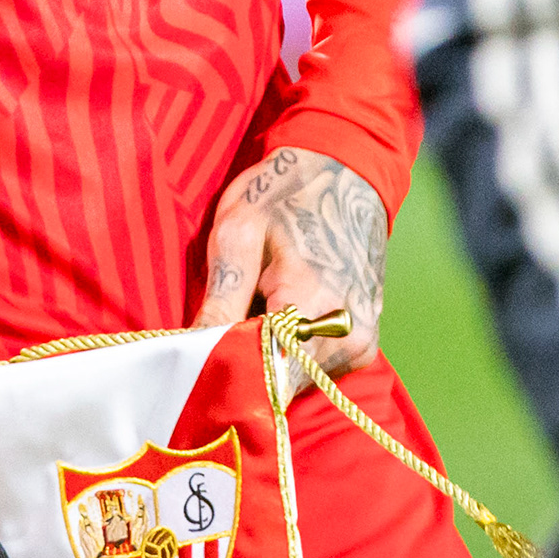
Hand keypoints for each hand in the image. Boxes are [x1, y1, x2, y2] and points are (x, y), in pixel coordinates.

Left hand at [194, 146, 388, 375]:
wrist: (344, 172)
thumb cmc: (283, 196)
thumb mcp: (237, 232)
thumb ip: (220, 301)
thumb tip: (192, 355)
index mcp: (312, 305)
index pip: (263, 379)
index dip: (226, 376)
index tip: (199, 365)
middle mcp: (347, 333)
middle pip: (280, 385)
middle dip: (245, 370)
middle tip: (219, 337)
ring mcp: (362, 342)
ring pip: (297, 382)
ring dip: (269, 361)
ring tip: (253, 317)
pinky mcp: (366, 343)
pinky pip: (318, 370)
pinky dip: (292, 354)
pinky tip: (279, 319)